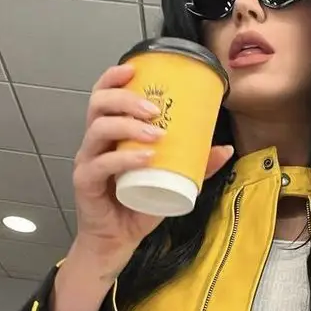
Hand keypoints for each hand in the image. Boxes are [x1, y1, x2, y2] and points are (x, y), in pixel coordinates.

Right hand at [72, 63, 233, 267]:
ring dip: (129, 126)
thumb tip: (225, 148)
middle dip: (127, 99)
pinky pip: (101, 164)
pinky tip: (145, 158)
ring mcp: (88, 161)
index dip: (114, 77)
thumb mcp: (172, 181)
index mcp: (111, 135)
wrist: (118, 241)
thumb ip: (195, 164)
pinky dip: (125, 159)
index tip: (135, 69)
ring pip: (98, 129)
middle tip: (156, 110)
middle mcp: (95, 142)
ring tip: (157, 135)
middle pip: (99, 105)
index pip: (104, 96)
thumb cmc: (138, 206)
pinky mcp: (85, 182)